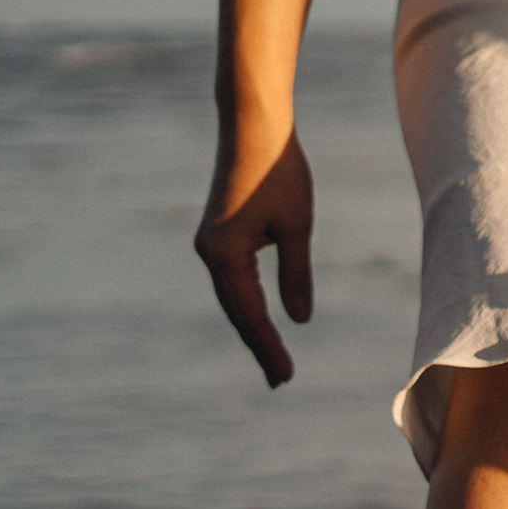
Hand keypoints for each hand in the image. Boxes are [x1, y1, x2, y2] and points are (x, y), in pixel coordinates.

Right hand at [195, 126, 314, 387]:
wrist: (252, 127)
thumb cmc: (279, 171)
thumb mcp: (296, 227)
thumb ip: (296, 275)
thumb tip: (298, 320)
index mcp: (226, 255)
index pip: (251, 315)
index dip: (269, 348)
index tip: (285, 378)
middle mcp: (210, 252)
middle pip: (237, 313)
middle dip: (259, 346)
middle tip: (280, 381)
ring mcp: (209, 243)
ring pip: (232, 298)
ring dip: (252, 328)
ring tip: (273, 360)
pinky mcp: (216, 234)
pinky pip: (231, 281)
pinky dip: (247, 305)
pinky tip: (260, 321)